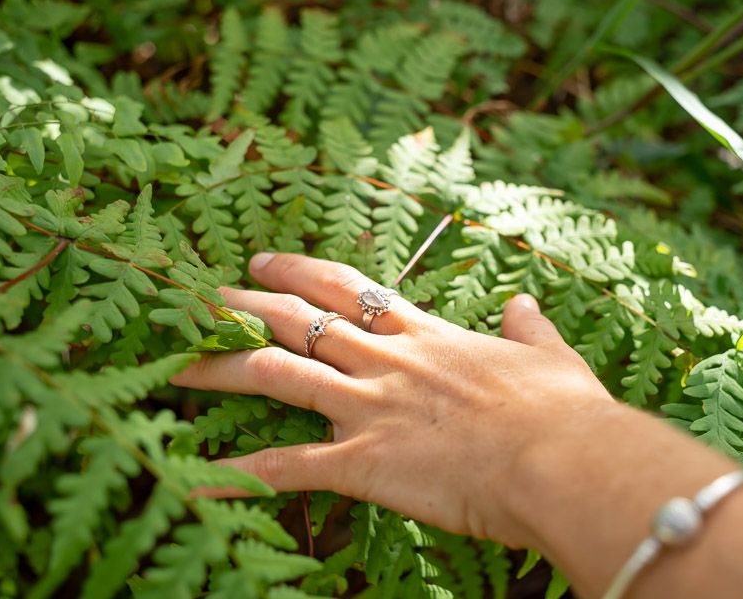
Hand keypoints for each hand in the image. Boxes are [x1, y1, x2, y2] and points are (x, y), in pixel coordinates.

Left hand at [171, 252, 613, 548]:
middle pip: (299, 321)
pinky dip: (239, 476)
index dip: (302, 273)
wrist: (564, 458)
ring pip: (278, 375)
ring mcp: (370, 408)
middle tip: (202, 295)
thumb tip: (526, 304)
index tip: (266, 262)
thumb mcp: (552, 357)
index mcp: (427, 337)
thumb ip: (530, 329)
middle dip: (246, 305)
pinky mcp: (364, 462)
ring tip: (176, 364)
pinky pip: (288, 468)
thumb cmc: (566, 411)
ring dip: (222, 369)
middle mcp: (387, 362)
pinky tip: (194, 480)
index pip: (352, 291)